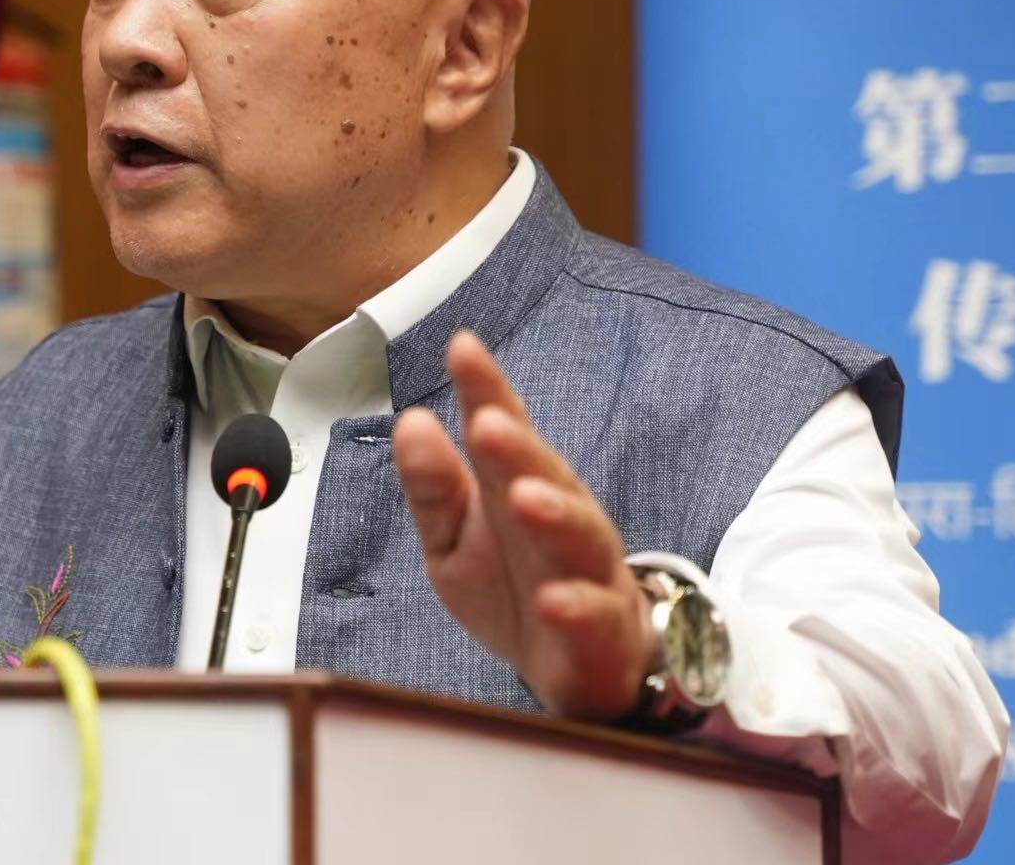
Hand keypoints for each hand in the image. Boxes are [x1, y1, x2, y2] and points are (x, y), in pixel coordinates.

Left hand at [393, 330, 655, 719]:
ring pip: (579, 535)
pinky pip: (595, 615)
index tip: (462, 349)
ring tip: (522, 498)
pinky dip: (577, 607)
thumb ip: (432, 486)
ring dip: (554, 515)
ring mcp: (587, 570)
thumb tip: (411, 422)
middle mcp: (558, 515)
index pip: (503, 427)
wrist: (580, 666)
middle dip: (518, 447)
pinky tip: (554, 600)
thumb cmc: (513, 586)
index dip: (485, 388)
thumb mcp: (452, 540)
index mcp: (516, 485)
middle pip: (544, 473)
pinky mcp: (603, 628)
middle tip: (486, 422)